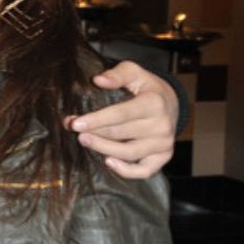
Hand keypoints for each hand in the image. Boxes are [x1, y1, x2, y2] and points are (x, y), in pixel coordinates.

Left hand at [67, 61, 177, 178]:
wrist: (170, 103)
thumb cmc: (146, 87)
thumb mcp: (134, 72)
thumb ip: (116, 74)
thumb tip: (98, 80)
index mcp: (154, 103)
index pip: (121, 114)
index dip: (97, 119)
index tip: (75, 123)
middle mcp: (161, 125)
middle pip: (122, 133)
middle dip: (94, 133)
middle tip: (73, 129)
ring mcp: (163, 143)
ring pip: (129, 153)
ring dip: (103, 149)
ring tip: (84, 141)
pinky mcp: (163, 157)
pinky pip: (144, 170)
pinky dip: (126, 171)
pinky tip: (108, 162)